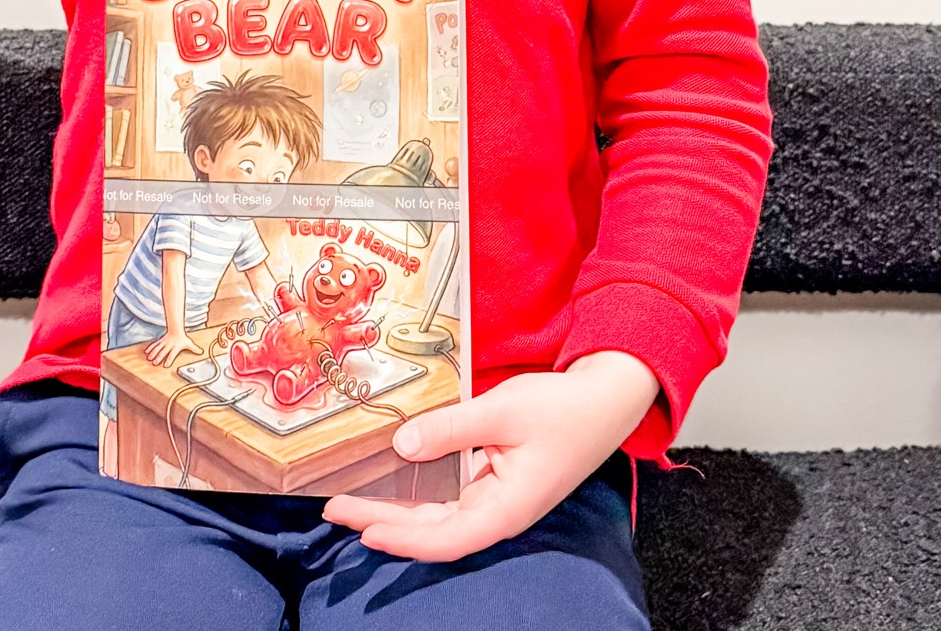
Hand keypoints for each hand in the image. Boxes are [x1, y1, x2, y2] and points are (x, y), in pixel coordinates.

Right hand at [143, 330, 202, 368]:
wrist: (176, 329)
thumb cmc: (182, 338)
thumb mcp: (189, 343)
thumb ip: (194, 349)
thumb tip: (201, 352)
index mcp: (175, 347)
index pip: (172, 354)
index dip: (169, 359)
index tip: (166, 365)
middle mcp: (169, 345)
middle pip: (163, 352)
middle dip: (159, 357)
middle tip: (155, 363)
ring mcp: (164, 343)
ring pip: (157, 348)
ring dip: (153, 353)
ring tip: (149, 358)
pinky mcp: (160, 341)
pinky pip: (154, 345)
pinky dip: (150, 348)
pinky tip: (146, 352)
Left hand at [321, 350, 659, 561]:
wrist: (604, 401)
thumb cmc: (562, 409)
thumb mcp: (502, 411)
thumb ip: (451, 428)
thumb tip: (402, 445)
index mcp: (506, 508)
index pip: (446, 538)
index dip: (403, 539)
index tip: (364, 530)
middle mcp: (498, 513)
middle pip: (433, 530)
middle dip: (382, 522)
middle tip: (335, 510)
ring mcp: (497, 499)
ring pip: (438, 516)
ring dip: (396, 511)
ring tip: (352, 502)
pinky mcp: (495, 483)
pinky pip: (450, 497)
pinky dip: (419, 495)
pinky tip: (394, 485)